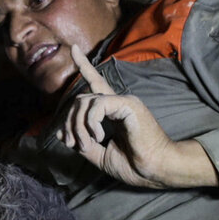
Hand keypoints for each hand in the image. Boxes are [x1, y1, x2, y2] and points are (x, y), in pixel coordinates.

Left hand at [63, 45, 217, 189]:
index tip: (74, 50)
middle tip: (74, 144)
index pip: (96, 83)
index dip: (84, 66)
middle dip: (69, 122)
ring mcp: (124, 102)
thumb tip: (62, 133)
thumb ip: (83, 143)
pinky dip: (91, 122)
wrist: (156, 169)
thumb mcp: (100, 155)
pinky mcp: (129, 105)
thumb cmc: (135, 164)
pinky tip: (99, 136)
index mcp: (113, 111)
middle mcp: (118, 102)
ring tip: (87, 144)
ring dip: (78, 126)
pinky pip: (98, 105)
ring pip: (85, 102)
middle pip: (81, 99)